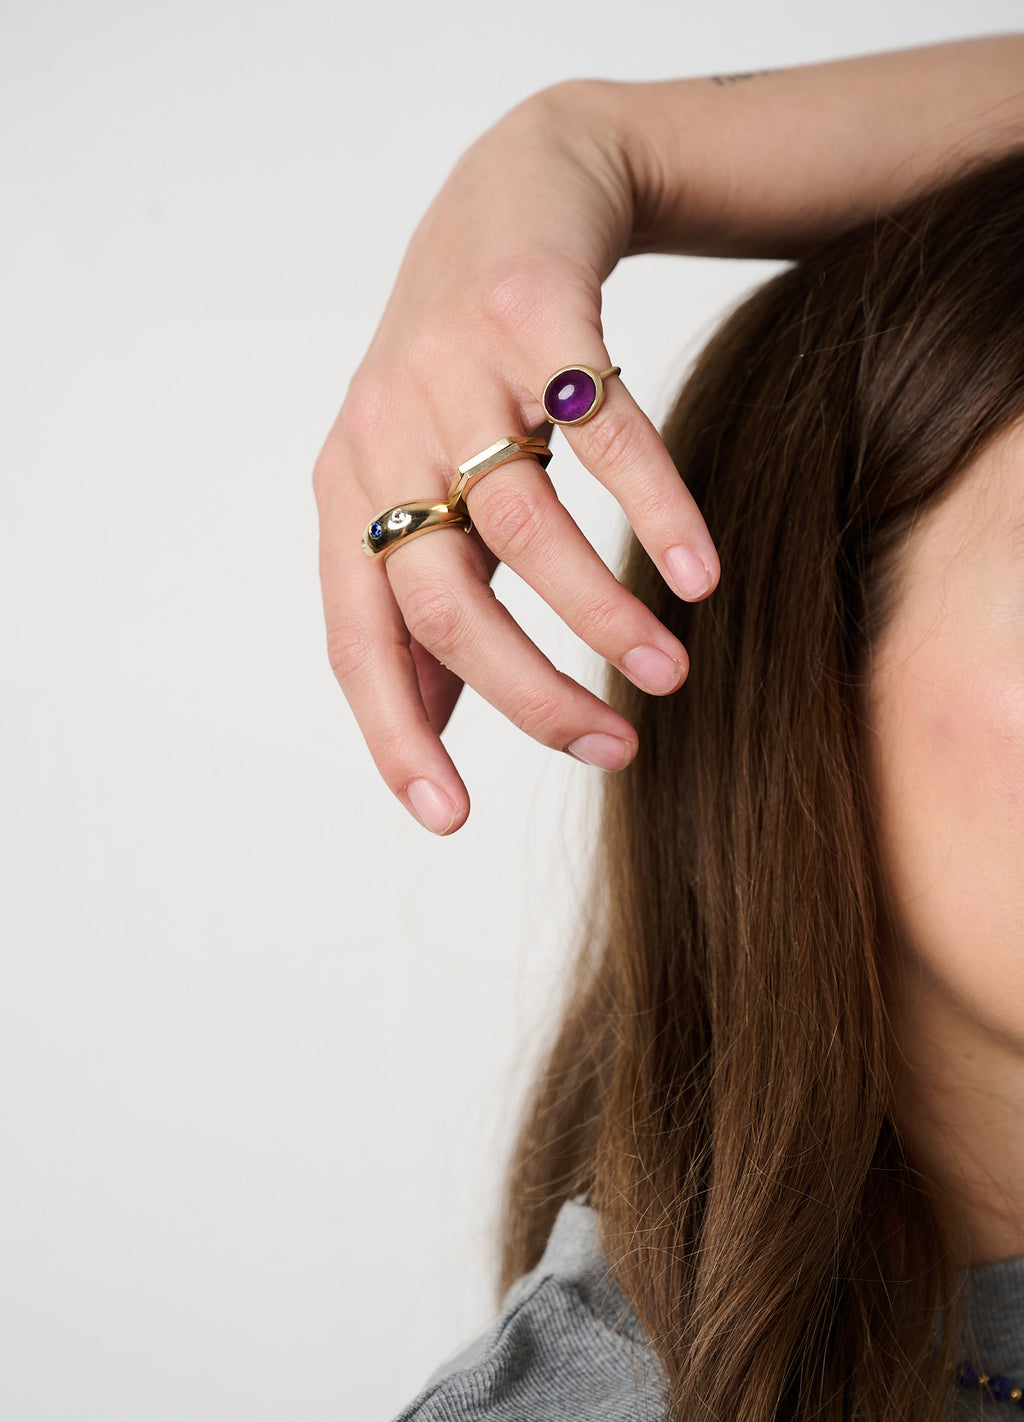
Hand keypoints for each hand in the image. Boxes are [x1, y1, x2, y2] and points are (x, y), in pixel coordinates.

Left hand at [314, 82, 719, 835]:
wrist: (513, 194)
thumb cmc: (464, 375)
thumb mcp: (421, 485)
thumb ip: (421, 598)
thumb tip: (429, 726)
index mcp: (349, 495)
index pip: (358, 643)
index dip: (395, 736)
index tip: (450, 819)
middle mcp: (384, 437)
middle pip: (445, 603)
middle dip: (532, 695)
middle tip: (614, 748)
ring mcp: (454, 372)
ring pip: (530, 529)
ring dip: (605, 619)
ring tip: (672, 674)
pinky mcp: (533, 316)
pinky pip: (605, 434)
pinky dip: (659, 512)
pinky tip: (703, 576)